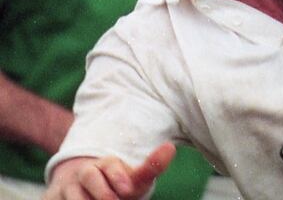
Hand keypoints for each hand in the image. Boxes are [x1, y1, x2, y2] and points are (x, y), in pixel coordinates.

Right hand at [43, 142, 174, 199]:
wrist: (87, 192)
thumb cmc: (117, 187)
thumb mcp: (133, 180)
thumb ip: (151, 167)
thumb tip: (170, 147)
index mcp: (105, 164)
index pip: (109, 165)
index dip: (118, 176)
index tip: (128, 190)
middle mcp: (83, 173)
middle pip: (89, 175)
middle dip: (102, 191)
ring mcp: (65, 188)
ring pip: (71, 194)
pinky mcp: (52, 198)